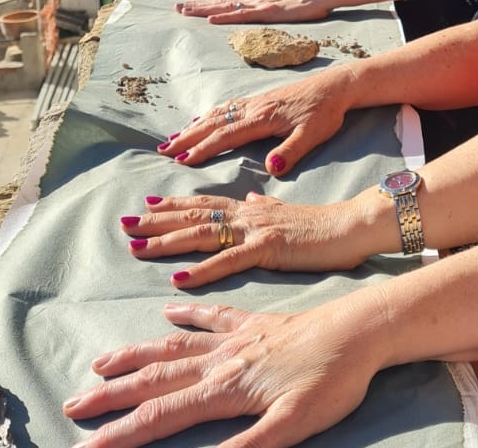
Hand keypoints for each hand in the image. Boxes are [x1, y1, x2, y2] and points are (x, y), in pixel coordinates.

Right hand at [63, 302, 380, 447]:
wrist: (363, 328)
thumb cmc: (334, 379)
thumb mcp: (293, 424)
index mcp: (226, 389)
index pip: (161, 416)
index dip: (120, 435)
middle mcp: (223, 360)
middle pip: (155, 379)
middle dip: (111, 396)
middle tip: (71, 405)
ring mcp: (239, 337)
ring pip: (174, 345)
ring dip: (134, 355)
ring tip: (101, 363)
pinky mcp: (259, 323)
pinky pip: (214, 315)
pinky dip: (187, 313)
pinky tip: (169, 308)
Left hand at [121, 192, 370, 283]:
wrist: (353, 227)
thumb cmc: (325, 225)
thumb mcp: (290, 211)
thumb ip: (267, 205)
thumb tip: (252, 198)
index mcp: (253, 208)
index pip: (206, 204)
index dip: (174, 204)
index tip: (145, 206)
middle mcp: (249, 215)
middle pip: (195, 215)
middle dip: (157, 221)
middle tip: (124, 224)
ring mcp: (257, 230)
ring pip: (203, 234)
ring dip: (168, 241)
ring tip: (138, 248)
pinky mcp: (269, 249)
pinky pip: (229, 261)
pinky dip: (202, 270)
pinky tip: (178, 279)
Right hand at [155, 73, 352, 172]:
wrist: (337, 86)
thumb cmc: (327, 112)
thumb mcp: (314, 134)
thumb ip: (291, 151)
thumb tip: (270, 169)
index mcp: (264, 119)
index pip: (226, 136)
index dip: (203, 149)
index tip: (182, 162)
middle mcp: (254, 108)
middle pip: (214, 123)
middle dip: (188, 138)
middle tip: (163, 151)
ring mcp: (256, 101)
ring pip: (217, 114)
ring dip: (194, 127)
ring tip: (174, 139)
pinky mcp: (261, 98)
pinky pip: (227, 107)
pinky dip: (209, 115)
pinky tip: (202, 120)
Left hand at [174, 0, 331, 23]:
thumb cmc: (308, 1)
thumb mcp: (286, 8)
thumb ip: (274, 10)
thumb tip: (265, 16)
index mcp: (257, 1)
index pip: (227, 3)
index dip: (207, 5)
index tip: (189, 6)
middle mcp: (254, 1)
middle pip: (220, 4)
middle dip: (197, 6)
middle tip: (176, 8)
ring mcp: (259, 5)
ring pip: (226, 8)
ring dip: (204, 10)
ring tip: (185, 11)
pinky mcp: (267, 11)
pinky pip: (241, 16)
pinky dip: (224, 17)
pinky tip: (211, 19)